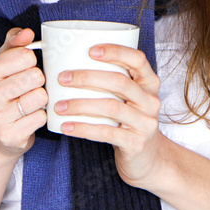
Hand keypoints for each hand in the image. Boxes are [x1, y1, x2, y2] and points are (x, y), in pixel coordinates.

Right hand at [0, 27, 47, 159]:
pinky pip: (41, 117)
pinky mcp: (10, 136)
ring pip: (41, 97)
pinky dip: (39, 116)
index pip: (25, 56)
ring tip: (28, 101)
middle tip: (27, 87)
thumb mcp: (3, 62)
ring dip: (40, 99)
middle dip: (38, 81)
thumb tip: (27, 33)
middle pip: (36, 76)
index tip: (22, 69)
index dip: (30, 61)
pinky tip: (27, 117)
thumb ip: (14, 42)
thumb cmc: (2, 90)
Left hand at [53, 44, 166, 186]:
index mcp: (149, 83)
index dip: (115, 51)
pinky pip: (106, 133)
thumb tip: (67, 63)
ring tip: (59, 106)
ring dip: (80, 105)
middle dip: (87, 78)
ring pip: (111, 107)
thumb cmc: (128, 120)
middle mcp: (150, 100)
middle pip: (120, 82)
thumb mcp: (127, 98)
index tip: (90, 50)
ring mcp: (146, 123)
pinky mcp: (136, 143)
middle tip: (62, 78)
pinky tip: (66, 126)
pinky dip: (83, 128)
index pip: (137, 59)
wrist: (147, 158)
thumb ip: (109, 81)